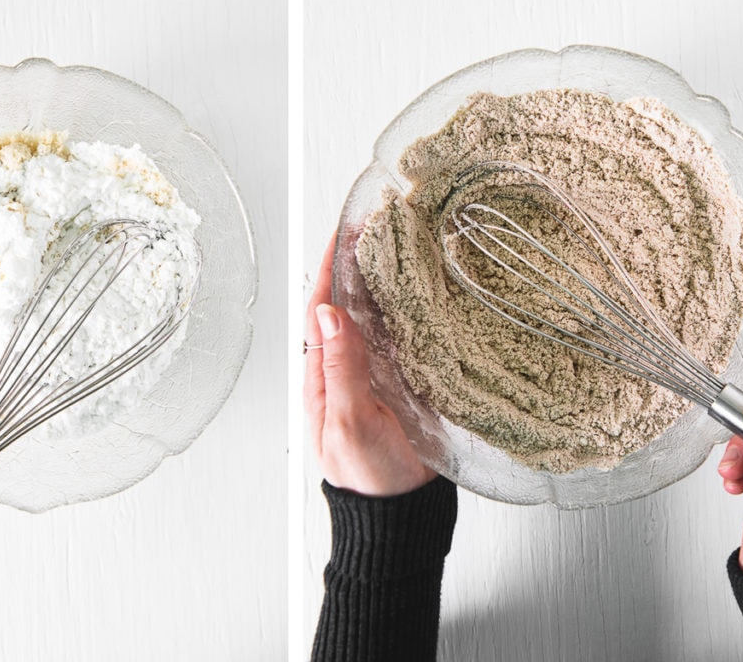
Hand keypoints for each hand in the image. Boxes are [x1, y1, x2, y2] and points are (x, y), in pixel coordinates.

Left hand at [304, 236, 436, 496]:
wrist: (400, 515)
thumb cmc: (369, 478)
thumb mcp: (351, 423)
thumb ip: (341, 369)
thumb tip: (328, 314)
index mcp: (322, 376)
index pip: (320, 311)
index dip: (330, 270)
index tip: (343, 233)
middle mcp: (344, 370)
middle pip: (346, 307)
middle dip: (357, 266)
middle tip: (376, 228)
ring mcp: (372, 376)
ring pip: (373, 320)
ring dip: (381, 285)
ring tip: (398, 249)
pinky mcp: (400, 386)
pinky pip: (399, 341)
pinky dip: (406, 314)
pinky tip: (421, 297)